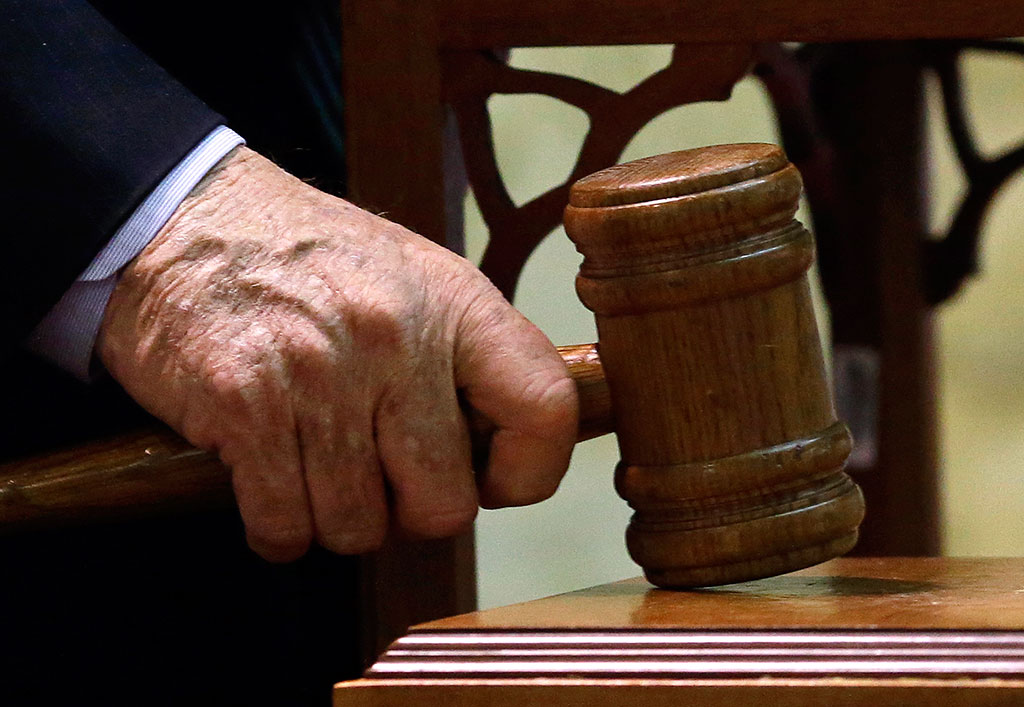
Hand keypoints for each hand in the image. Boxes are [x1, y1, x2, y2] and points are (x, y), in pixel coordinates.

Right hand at [98, 147, 576, 561]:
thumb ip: (467, 357)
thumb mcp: (414, 277)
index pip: (544, 408)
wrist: (186, 218)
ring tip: (316, 465)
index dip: (528, 470)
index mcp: (454, 303)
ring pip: (358, 528)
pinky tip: (270, 481)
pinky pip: (284, 526)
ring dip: (336, 517)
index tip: (492, 482)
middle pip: (445, 504)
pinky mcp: (245, 406)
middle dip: (411, 512)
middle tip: (381, 478)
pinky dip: (278, 527)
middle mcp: (396, 339)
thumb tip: (507, 454)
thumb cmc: (309, 260)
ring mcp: (320, 376)